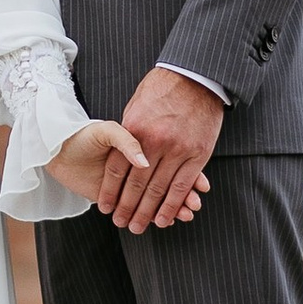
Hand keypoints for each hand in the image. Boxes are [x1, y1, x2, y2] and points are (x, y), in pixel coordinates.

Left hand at [47, 119, 187, 218]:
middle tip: (196, 207)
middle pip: (165, 184)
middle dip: (180, 197)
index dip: (184, 175)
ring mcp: (134, 177)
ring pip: (161, 193)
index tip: (200, 187)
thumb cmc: (82, 137)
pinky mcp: (121, 193)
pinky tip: (176, 217)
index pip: (167, 166)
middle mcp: (140, 162)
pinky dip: (162, 210)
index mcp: (138, 146)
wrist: (58, 146)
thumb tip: (143, 163)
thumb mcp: (105, 131)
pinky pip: (149, 201)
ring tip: (191, 214)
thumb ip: (124, 142)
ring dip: (176, 206)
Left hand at [111, 66, 223, 232]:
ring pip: (159, 190)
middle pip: (136, 184)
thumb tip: (120, 158)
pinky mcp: (197, 154)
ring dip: (148, 212)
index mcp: (135, 129)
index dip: (110, 191)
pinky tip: (164, 218)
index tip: (105, 207)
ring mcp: (177, 149)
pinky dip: (173, 205)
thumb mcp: (135, 106)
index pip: (117, 169)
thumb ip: (127, 134)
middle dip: (127, 207)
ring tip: (138, 227)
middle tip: (121, 223)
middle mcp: (155, 142)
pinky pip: (182, 186)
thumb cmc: (162, 89)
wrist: (195, 76)